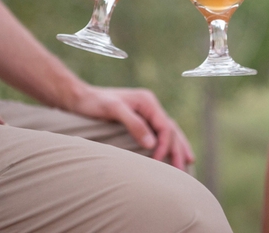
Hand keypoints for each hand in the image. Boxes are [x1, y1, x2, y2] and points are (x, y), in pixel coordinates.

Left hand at [71, 85, 194, 170]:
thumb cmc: (94, 102)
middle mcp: (150, 106)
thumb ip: (134, 124)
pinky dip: (167, 144)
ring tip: (188, 162)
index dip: (165, 145)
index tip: (158, 162)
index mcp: (147, 101)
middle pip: (171, 129)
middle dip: (179, 149)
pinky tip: (170, 153)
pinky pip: (159, 133)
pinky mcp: (140, 119)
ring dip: (178, 147)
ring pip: (169, 131)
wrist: (80, 97)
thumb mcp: (113, 110)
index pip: (165, 126)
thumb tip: (151, 143)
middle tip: (184, 170)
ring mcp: (146, 112)